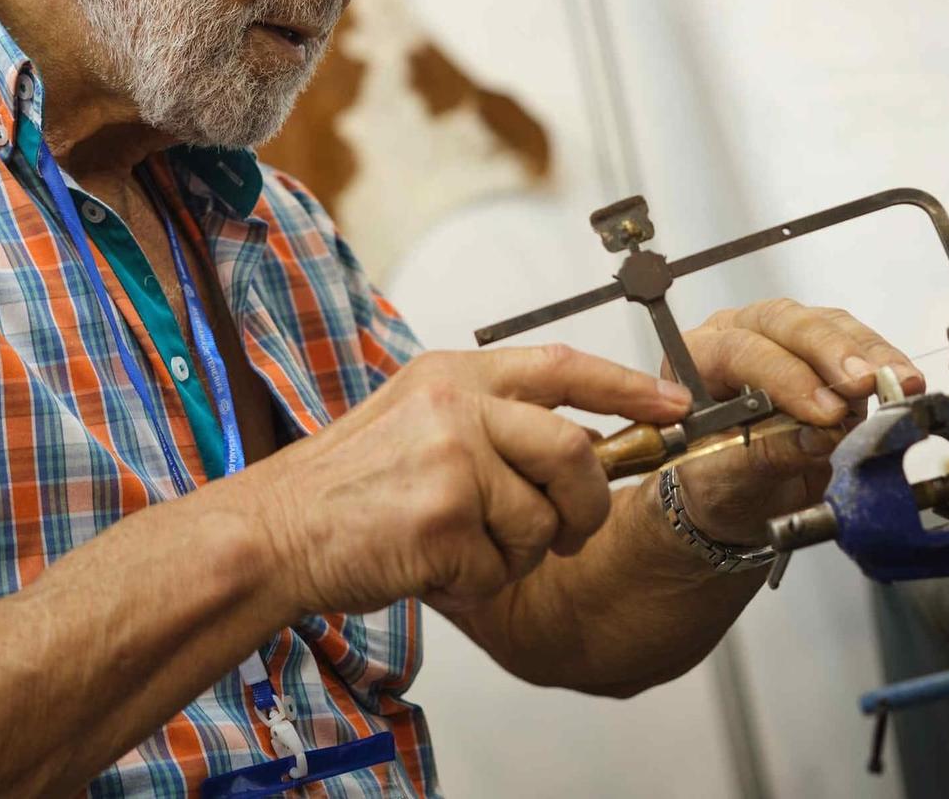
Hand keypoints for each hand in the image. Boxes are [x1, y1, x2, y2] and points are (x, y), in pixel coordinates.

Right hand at [234, 345, 691, 616]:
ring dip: (518, 553)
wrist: (274, 533)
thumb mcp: (415, 420)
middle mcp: (456, 407)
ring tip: (462, 546)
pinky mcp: (444, 521)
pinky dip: (480, 583)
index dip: (629, 386)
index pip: (561, 366)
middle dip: (586, 503)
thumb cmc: (345, 489)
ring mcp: (451, 461)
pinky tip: (433, 567)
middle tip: (570, 531)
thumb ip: (491, 421)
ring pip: (543, 520)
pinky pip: (505, 568)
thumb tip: (580, 446)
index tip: (674, 406)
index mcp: (453, 375)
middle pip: (573, 451)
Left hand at [651, 299, 923, 547]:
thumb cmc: (718, 484)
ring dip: (867, 353)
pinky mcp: (826, 353)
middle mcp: (739, 334)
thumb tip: (816, 438)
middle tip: (863, 382)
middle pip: (784, 322)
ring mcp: (785, 339)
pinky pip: (857, 343)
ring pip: (826, 324)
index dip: (783, 376)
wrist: (740, 498)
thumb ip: (765, 456)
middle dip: (829, 352)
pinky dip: (884, 363)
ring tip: (898, 382)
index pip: (738, 351)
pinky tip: (904, 381)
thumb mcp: (727, 482)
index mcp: (697, 359)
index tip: (822, 411)